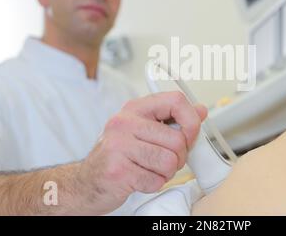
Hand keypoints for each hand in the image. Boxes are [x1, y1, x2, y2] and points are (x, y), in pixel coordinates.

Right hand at [76, 91, 207, 214]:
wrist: (85, 182)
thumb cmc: (117, 155)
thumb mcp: (144, 130)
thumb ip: (173, 120)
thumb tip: (200, 110)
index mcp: (135, 109)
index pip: (176, 101)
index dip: (191, 120)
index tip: (190, 134)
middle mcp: (124, 122)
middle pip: (177, 139)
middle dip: (178, 157)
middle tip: (163, 160)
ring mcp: (119, 146)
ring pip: (170, 161)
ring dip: (166, 172)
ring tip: (149, 169)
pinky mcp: (117, 170)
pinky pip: (156, 180)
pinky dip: (153, 184)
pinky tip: (139, 179)